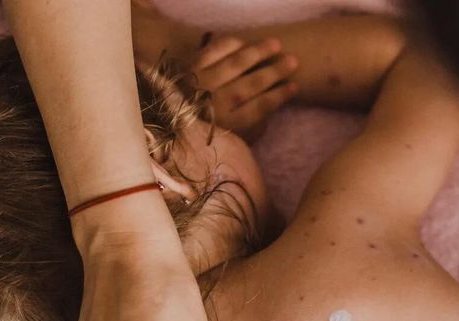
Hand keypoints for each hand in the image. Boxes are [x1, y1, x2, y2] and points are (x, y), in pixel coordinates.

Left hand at [131, 3, 298, 140]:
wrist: (164, 121)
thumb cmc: (206, 131)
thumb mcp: (232, 140)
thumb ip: (252, 127)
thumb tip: (271, 108)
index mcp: (227, 126)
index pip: (259, 108)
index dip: (278, 96)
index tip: (295, 86)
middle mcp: (214, 105)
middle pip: (250, 85)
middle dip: (274, 72)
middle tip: (293, 61)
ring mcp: (200, 83)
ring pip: (234, 65)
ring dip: (257, 53)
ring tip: (276, 45)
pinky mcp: (188, 67)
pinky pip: (212, 51)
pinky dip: (230, 44)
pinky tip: (245, 43)